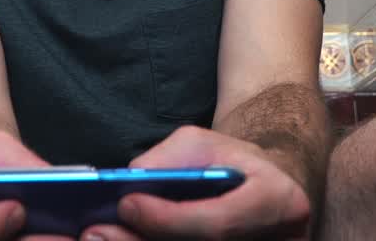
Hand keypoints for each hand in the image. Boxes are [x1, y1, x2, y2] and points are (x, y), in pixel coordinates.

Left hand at [81, 126, 310, 240]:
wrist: (270, 185)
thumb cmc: (233, 161)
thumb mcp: (203, 144)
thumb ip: (168, 161)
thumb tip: (128, 185)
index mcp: (279, 202)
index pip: (218, 224)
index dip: (169, 220)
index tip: (127, 204)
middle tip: (96, 232)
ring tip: (101, 237)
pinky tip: (125, 238)